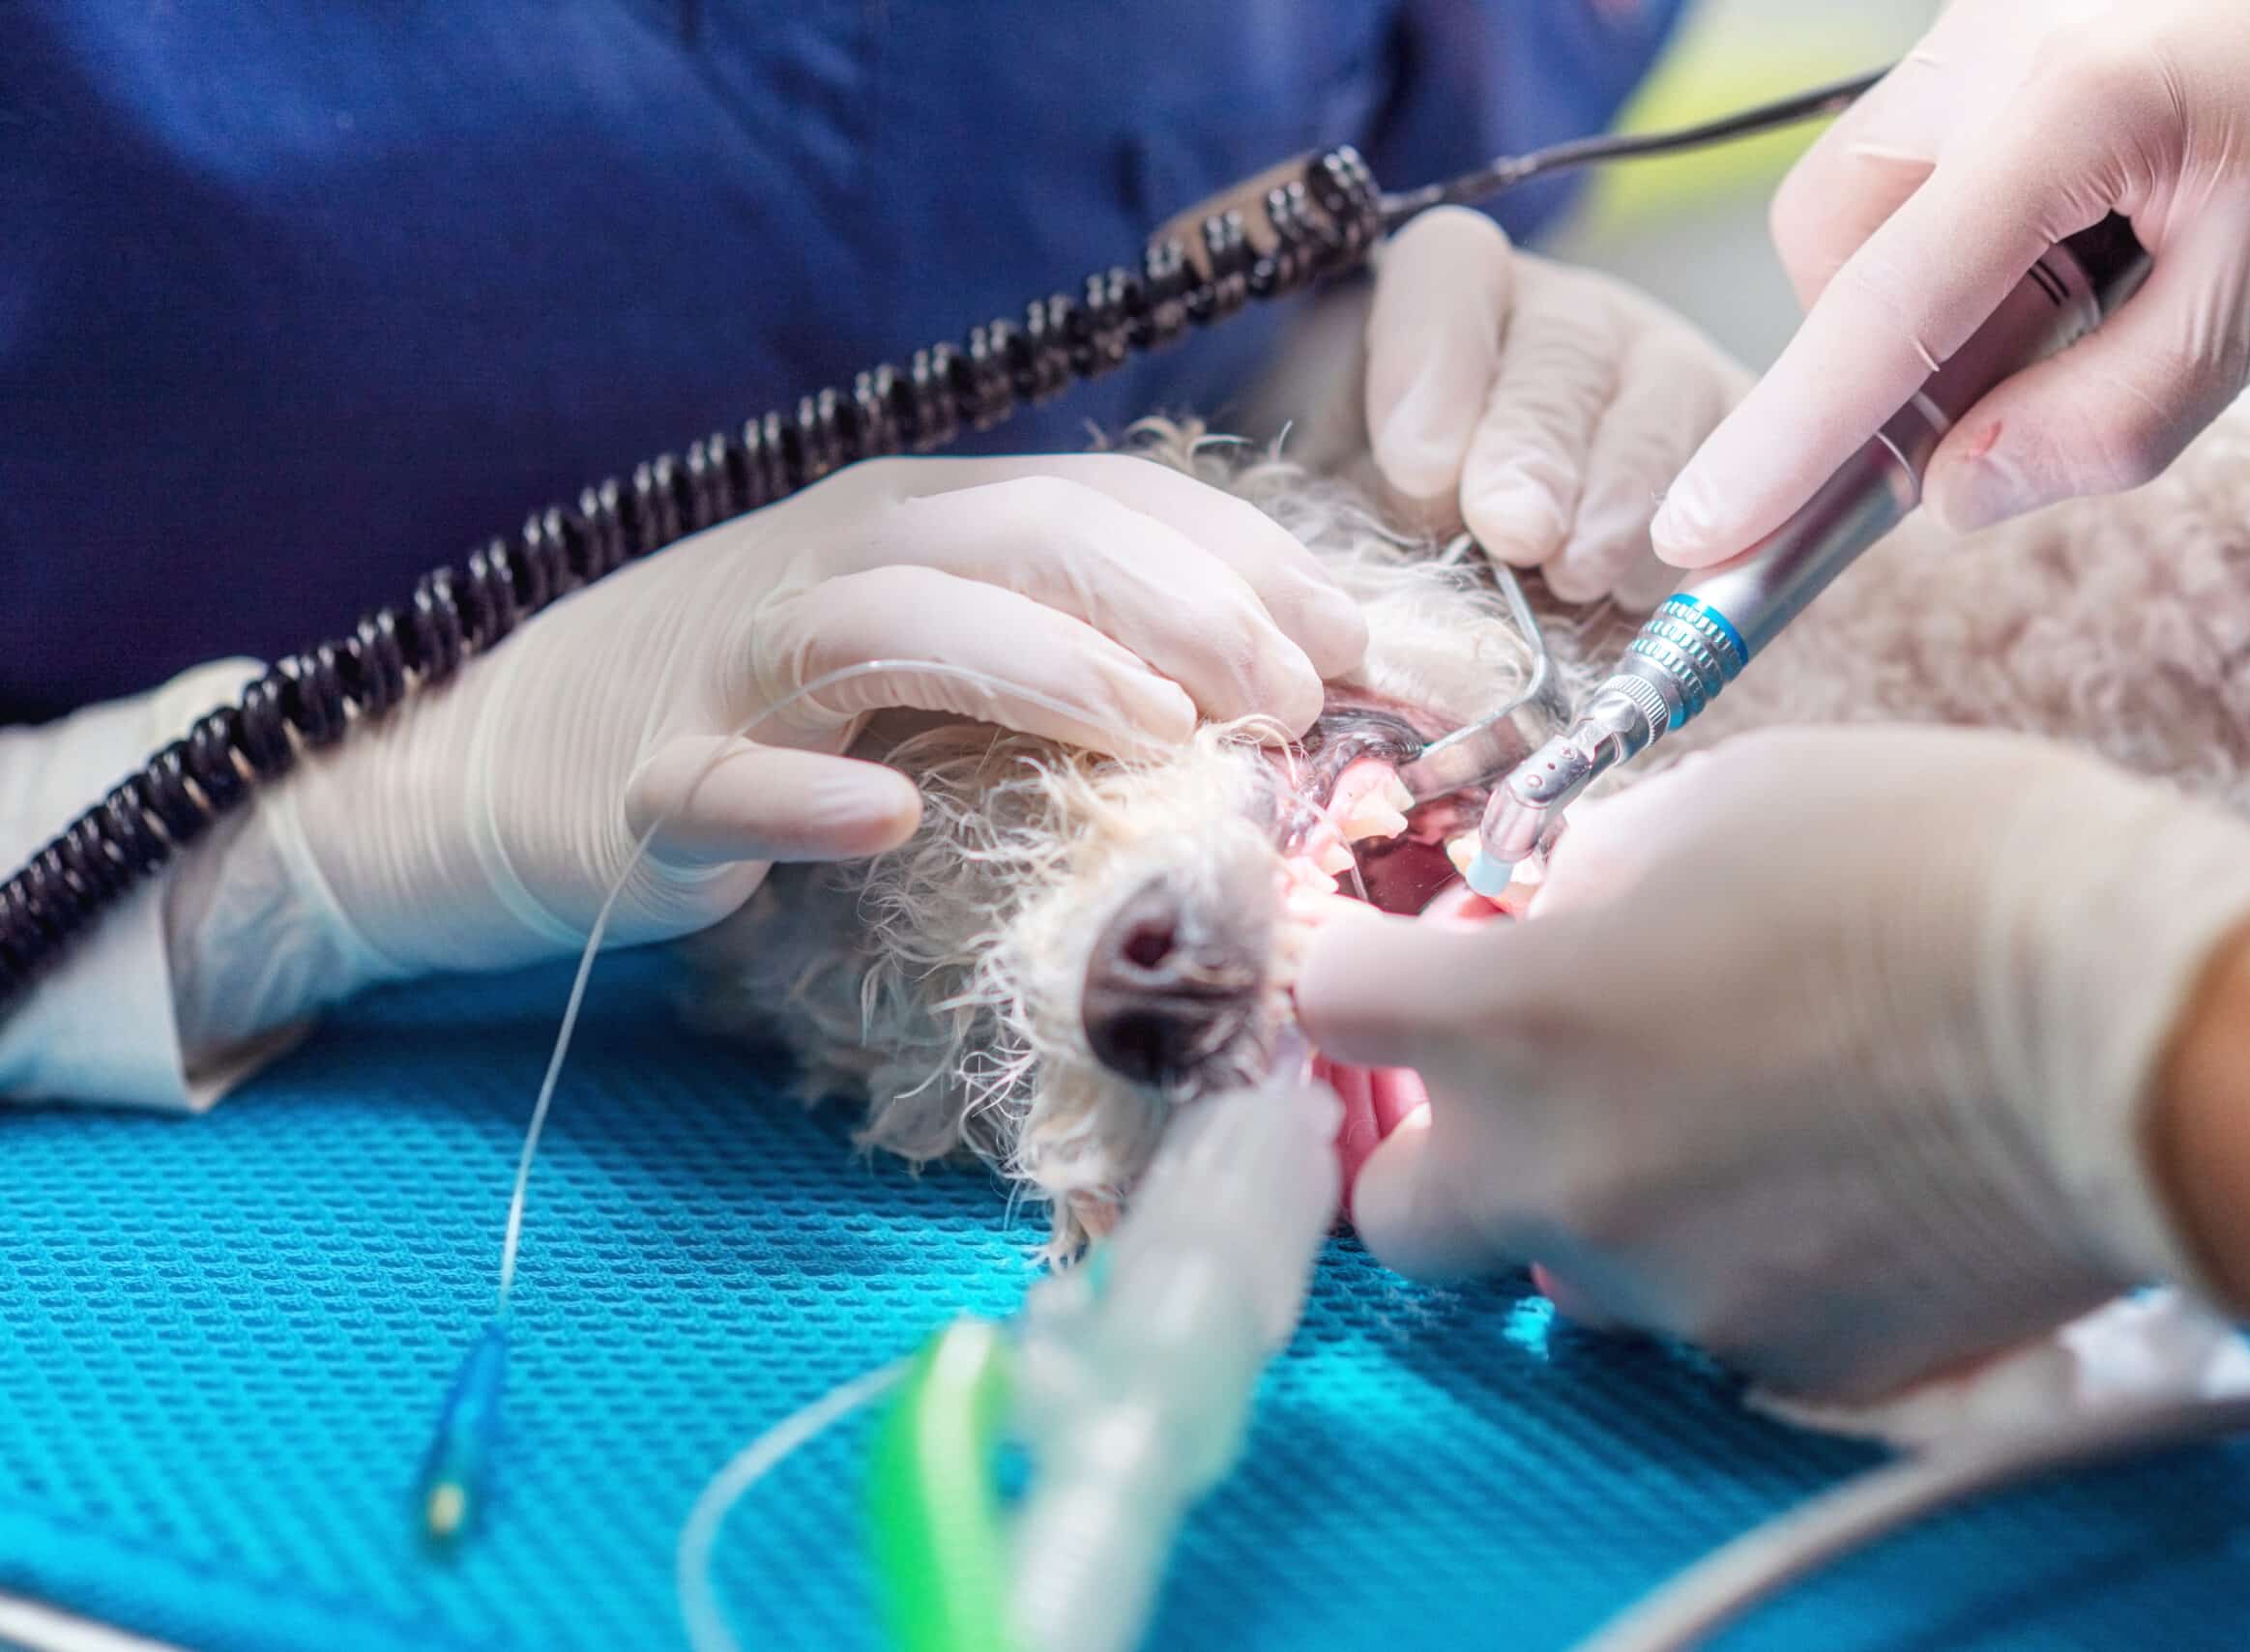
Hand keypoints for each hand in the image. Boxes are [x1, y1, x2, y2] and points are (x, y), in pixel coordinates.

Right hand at [168, 452, 1365, 1048]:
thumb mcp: (932, 663)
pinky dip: (803, 793)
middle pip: (1025, 536)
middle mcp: (840, 559)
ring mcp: (736, 665)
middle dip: (1183, 599)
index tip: (1369, 643)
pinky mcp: (645, 779)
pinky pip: (724, 776)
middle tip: (1300, 690)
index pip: (1109, 503)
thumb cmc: (762, 720)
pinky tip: (886, 820)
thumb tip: (1275, 696)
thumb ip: (1069, 658)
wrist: (508, 769)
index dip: (1248, 560)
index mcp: (925, 526)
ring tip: (1162, 730)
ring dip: (1038, 666)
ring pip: (891, 621)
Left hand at [1295, 726, 2249, 1400]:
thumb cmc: (1934, 861)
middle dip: (1447, 1144)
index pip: (1329, 1003)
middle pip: (1398, 1210)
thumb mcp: (1724, 798)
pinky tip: (1843, 1186)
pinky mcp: (1791, 1365)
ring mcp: (1671, 1290)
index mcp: (1517, 1021)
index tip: (1406, 960)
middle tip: (1543, 1083)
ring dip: (1609, 1202)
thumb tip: (1554, 910)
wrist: (2142, 1022)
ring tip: (1747, 1120)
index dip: (1361, 970)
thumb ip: (1593, 871)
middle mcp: (1560, 1177)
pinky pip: (1714, 1319)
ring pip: (1567, 1269)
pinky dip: (1744, 1261)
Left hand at [1364, 206, 1749, 608]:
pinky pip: (1752, 481)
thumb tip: (1417, 490)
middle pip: (1565, 345)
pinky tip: (1647, 599)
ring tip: (1578, 576)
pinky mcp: (1756, 455)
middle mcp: (1570, 327)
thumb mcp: (1364, 528)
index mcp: (1455, 319)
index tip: (1417, 461)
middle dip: (1535, 443)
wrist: (1538, 655)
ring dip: (1619, 500)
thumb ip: (1371, 506)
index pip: (1450, 266)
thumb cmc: (1419, 576)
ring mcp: (1671, 380)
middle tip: (1515, 529)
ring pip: (1667, 405)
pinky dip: (1702, 546)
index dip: (1435, 347)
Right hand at [1653, 0, 2249, 562]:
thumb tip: (1952, 494)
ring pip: (1874, 189)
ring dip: (1929, 285)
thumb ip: (2105, 420)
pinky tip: (2100, 237)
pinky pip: (1938, 148)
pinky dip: (1981, 232)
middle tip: (1987, 404)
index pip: (1879, 312)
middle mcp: (2002, 40)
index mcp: (2068, 104)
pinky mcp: (2027, 22)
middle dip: (1866, 342)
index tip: (1700, 537)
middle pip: (1830, 230)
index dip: (1782, 442)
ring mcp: (2005, 16)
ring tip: (2087, 296)